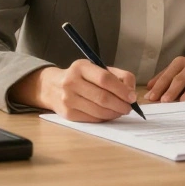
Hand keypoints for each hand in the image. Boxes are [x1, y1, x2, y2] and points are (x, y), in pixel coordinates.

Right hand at [11, 60, 136, 121]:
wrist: (52, 87)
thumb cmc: (81, 77)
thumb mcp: (95, 68)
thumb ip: (117, 76)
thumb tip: (131, 92)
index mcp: (80, 67)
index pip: (105, 79)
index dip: (121, 90)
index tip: (132, 97)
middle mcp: (71, 82)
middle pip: (103, 97)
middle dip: (121, 105)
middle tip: (129, 107)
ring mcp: (68, 99)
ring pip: (99, 111)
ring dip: (114, 113)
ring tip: (120, 111)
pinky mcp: (68, 114)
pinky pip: (93, 118)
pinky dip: (105, 118)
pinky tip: (108, 114)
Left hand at [143, 50, 184, 102]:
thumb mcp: (180, 69)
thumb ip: (164, 78)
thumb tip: (148, 89)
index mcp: (180, 62)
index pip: (167, 75)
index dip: (159, 86)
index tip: (151, 97)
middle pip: (180, 78)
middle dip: (171, 90)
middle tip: (164, 101)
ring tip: (182, 101)